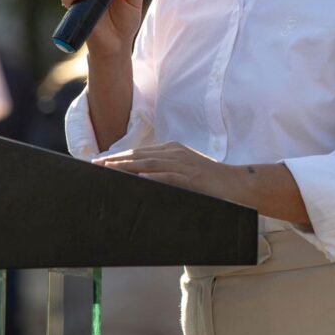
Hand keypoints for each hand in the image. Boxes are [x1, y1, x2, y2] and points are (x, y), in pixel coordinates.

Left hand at [94, 142, 240, 200]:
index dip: (119, 156)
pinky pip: (169, 176)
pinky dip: (153, 177)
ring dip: (127, 166)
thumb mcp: (186, 172)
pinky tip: (140, 178)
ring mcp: (184, 163)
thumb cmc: (211, 182)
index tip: (101, 162)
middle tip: (96, 165)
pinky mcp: (192, 177)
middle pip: (140, 155)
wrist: (238, 184)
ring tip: (109, 169)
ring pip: (150, 163)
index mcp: (173, 150)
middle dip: (116, 160)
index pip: (140, 152)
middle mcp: (175, 153)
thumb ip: (166, 172)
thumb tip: (142, 180)